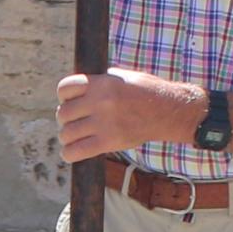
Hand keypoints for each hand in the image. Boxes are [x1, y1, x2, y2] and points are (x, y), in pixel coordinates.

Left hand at [55, 67, 197, 163]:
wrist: (169, 111)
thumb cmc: (145, 91)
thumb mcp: (120, 77)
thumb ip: (98, 83)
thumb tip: (75, 93)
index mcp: (102, 83)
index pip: (64, 88)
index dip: (65, 95)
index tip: (71, 100)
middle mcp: (100, 102)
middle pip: (63, 113)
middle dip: (65, 118)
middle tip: (75, 121)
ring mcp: (104, 124)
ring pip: (66, 133)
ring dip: (67, 136)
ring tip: (76, 136)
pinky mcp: (109, 142)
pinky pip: (75, 152)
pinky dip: (69, 154)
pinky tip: (72, 151)